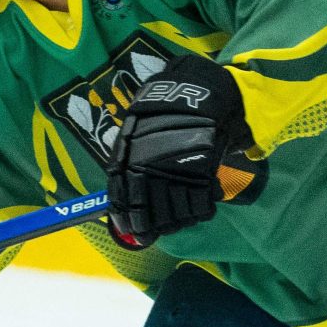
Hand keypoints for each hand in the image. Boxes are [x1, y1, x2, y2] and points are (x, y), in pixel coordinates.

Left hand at [106, 52, 253, 245]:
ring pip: (177, 214)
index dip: (131, 223)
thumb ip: (124, 168)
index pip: (125, 204)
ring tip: (186, 215)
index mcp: (128, 162)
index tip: (138, 234)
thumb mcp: (132, 135)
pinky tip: (204, 203)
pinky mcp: (202, 173)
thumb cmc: (160, 113)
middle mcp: (149, 171)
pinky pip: (201, 205)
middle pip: (152, 215)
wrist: (194, 93)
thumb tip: (121, 205)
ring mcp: (176, 173)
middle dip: (158, 226)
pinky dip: (203, 209)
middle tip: (165, 229)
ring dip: (181, 219)